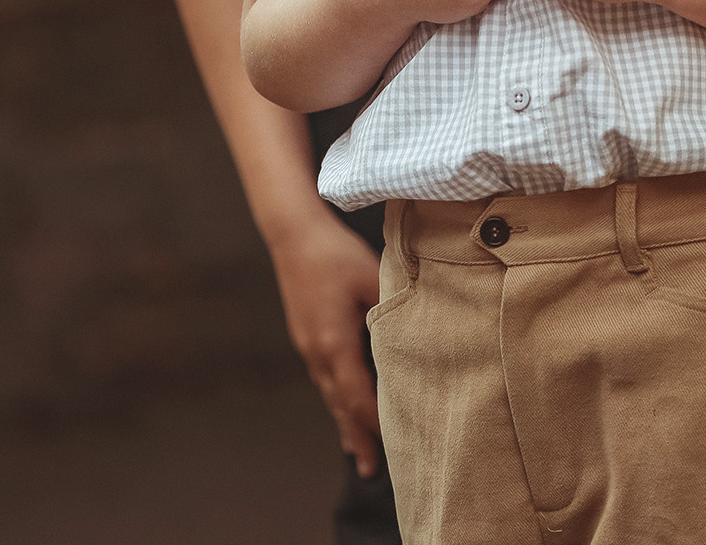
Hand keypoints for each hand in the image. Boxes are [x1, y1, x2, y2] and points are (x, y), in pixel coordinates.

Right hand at [269, 214, 383, 474]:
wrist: (293, 235)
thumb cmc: (334, 254)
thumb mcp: (372, 278)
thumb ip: (391, 308)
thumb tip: (413, 330)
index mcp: (335, 344)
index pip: (359, 396)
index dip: (376, 422)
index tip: (395, 443)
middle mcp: (317, 352)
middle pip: (340, 405)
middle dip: (356, 437)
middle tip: (371, 470)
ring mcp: (307, 345)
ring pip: (329, 393)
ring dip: (344, 421)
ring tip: (355, 451)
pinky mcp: (304, 334)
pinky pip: (322, 377)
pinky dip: (335, 398)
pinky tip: (339, 402)